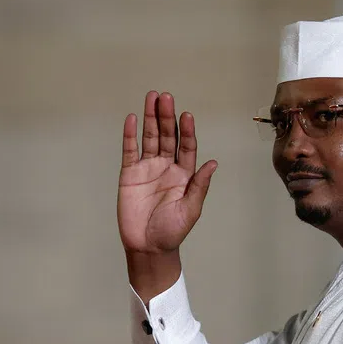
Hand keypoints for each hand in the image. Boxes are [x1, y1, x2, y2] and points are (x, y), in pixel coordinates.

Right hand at [118, 91, 217, 255]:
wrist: (148, 246)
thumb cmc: (172, 231)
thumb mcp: (191, 210)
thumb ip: (199, 186)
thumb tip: (213, 163)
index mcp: (184, 174)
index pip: (187, 146)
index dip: (187, 131)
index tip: (186, 115)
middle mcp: (166, 167)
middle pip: (167, 136)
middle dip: (167, 117)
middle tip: (166, 97)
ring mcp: (147, 168)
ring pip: (150, 138)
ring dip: (151, 118)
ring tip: (152, 97)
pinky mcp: (130, 174)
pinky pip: (130, 151)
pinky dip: (131, 135)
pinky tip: (133, 119)